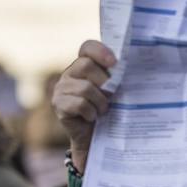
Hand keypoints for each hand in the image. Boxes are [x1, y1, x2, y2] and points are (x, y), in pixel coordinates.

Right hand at [51, 40, 115, 171]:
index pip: (87, 47)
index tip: (114, 63)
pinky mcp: (58, 104)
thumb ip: (115, 78)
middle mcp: (69, 74)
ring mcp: (61, 88)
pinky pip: (80, 104)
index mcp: (83, 65)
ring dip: (100, 102)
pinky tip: (92, 118)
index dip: (100, 51)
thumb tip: (128, 68)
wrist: (93, 139)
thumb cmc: (106, 112)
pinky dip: (91, 112)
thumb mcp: (113, 92)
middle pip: (86, 65)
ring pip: (85, 88)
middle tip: (110, 96)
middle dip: (103, 82)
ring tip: (103, 110)